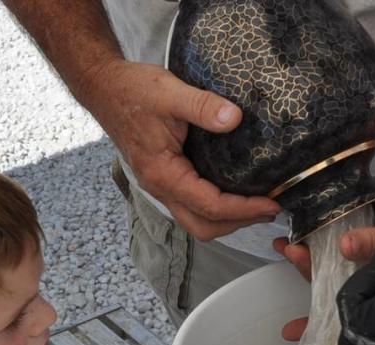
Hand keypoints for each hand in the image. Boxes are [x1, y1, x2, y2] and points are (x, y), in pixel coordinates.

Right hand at [82, 60, 279, 240]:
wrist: (105, 88)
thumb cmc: (132, 91)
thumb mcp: (170, 92)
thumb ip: (203, 105)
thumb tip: (235, 118)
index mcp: (162, 173)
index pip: (209, 205)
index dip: (243, 209)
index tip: (270, 202)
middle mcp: (160, 187)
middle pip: (204, 226)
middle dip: (239, 223)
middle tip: (270, 208)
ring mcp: (161, 186)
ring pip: (197, 221)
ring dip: (229, 219)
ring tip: (258, 205)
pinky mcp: (165, 179)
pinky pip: (192, 206)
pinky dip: (217, 208)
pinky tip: (236, 192)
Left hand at [273, 165, 374, 340]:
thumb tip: (344, 246)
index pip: (344, 304)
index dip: (318, 319)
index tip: (292, 329)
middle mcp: (364, 264)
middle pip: (327, 274)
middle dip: (306, 268)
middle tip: (290, 252)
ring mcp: (358, 240)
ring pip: (324, 250)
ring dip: (305, 246)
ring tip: (286, 240)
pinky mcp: (355, 216)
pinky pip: (330, 222)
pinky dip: (315, 221)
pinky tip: (300, 217)